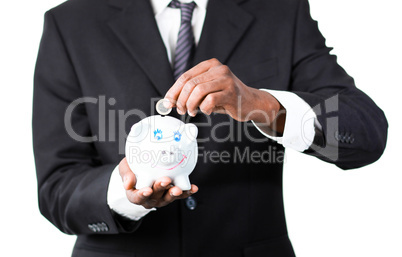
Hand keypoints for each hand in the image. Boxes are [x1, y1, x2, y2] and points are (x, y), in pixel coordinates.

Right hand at [118, 158, 197, 208]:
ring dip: (174, 193)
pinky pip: (181, 195)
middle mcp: (149, 199)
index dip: (142, 195)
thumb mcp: (125, 168)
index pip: (136, 198)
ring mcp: (162, 197)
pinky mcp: (172, 194)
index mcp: (135, 194)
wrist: (142, 168)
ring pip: (168, 198)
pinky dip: (187, 192)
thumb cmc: (133, 169)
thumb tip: (127, 184)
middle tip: (165, 180)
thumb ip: (126, 175)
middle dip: (160, 189)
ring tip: (178, 188)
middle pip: (154, 197)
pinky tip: (193, 188)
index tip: (147, 190)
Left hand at [164, 58, 285, 133]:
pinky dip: (204, 109)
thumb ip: (191, 92)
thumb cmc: (226, 98)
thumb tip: (169, 101)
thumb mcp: (208, 91)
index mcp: (211, 65)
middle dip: (181, 100)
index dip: (173, 90)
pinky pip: (210, 101)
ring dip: (191, 105)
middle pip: (190, 84)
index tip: (167, 102)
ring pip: (198, 91)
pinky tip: (207, 111)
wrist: (251, 103)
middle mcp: (219, 69)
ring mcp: (226, 80)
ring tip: (192, 112)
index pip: (185, 76)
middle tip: (180, 110)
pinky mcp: (232, 92)